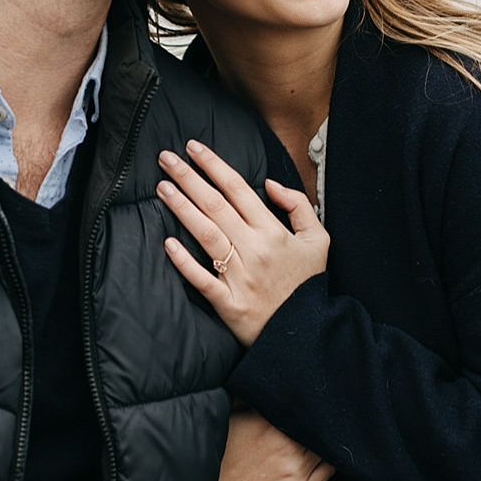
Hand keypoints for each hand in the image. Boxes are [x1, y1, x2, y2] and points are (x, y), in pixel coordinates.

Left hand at [158, 140, 327, 344]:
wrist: (306, 333)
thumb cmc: (307, 284)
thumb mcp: (318, 240)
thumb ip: (298, 206)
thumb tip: (269, 184)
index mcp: (273, 232)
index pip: (238, 189)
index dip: (213, 165)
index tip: (193, 148)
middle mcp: (254, 250)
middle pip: (215, 205)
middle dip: (188, 178)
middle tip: (165, 158)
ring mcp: (240, 277)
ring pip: (206, 234)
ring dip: (182, 208)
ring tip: (162, 187)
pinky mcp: (229, 303)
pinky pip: (202, 279)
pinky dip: (184, 262)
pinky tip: (167, 243)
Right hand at [215, 409, 333, 480]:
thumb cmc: (221, 458)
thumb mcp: (232, 420)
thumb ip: (252, 401)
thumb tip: (267, 385)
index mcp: (269, 423)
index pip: (303, 410)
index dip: (308, 407)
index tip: (309, 406)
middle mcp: (286, 445)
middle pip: (316, 429)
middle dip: (317, 426)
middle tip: (315, 423)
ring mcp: (294, 471)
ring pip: (324, 449)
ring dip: (323, 444)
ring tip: (316, 441)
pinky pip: (327, 472)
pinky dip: (328, 461)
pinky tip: (322, 458)